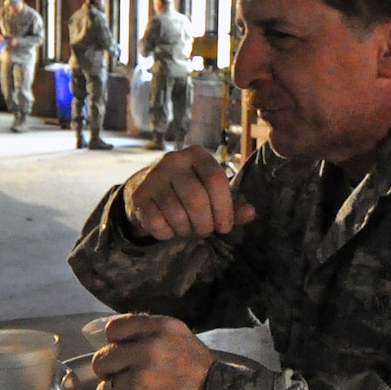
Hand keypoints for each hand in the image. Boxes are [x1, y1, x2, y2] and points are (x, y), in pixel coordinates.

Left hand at [90, 313, 214, 389]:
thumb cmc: (207, 383)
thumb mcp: (185, 345)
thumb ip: (153, 339)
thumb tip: (115, 346)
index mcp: (162, 330)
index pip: (115, 330)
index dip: (117, 347)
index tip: (127, 361)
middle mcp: (148, 351)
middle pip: (103, 361)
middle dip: (113, 376)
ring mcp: (140, 383)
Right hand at [122, 146, 257, 240]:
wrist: (146, 188)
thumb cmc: (188, 190)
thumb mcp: (213, 193)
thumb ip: (234, 204)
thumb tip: (251, 213)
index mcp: (197, 155)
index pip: (216, 180)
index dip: (224, 208)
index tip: (225, 226)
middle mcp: (173, 160)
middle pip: (197, 201)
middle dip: (205, 224)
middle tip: (205, 230)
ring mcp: (153, 177)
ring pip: (178, 216)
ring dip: (187, 230)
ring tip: (187, 227)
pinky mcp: (138, 196)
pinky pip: (159, 225)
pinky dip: (168, 234)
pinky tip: (169, 227)